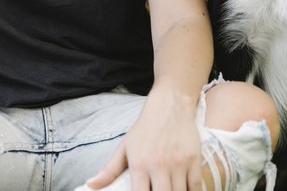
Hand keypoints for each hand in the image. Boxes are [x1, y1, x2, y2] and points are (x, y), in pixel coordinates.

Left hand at [85, 88, 202, 190]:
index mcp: (139, 164)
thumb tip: (91, 185)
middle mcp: (159, 165)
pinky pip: (196, 186)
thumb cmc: (145, 128)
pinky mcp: (194, 159)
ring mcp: (178, 163)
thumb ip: (109, 170)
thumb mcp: (125, 147)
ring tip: (167, 189)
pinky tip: (183, 190)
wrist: (170, 104)